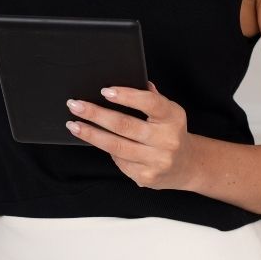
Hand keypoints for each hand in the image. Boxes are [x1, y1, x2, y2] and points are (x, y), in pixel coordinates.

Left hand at [65, 82, 196, 189]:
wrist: (187, 165)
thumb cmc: (170, 131)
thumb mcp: (168, 111)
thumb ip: (150, 97)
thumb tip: (125, 82)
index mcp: (173, 118)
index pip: (150, 103)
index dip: (127, 96)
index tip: (105, 91)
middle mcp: (167, 140)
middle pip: (124, 125)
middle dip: (96, 114)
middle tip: (75, 105)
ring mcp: (156, 161)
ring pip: (116, 146)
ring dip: (91, 134)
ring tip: (73, 124)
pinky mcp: (146, 177)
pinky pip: (119, 161)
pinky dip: (105, 149)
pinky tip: (95, 140)